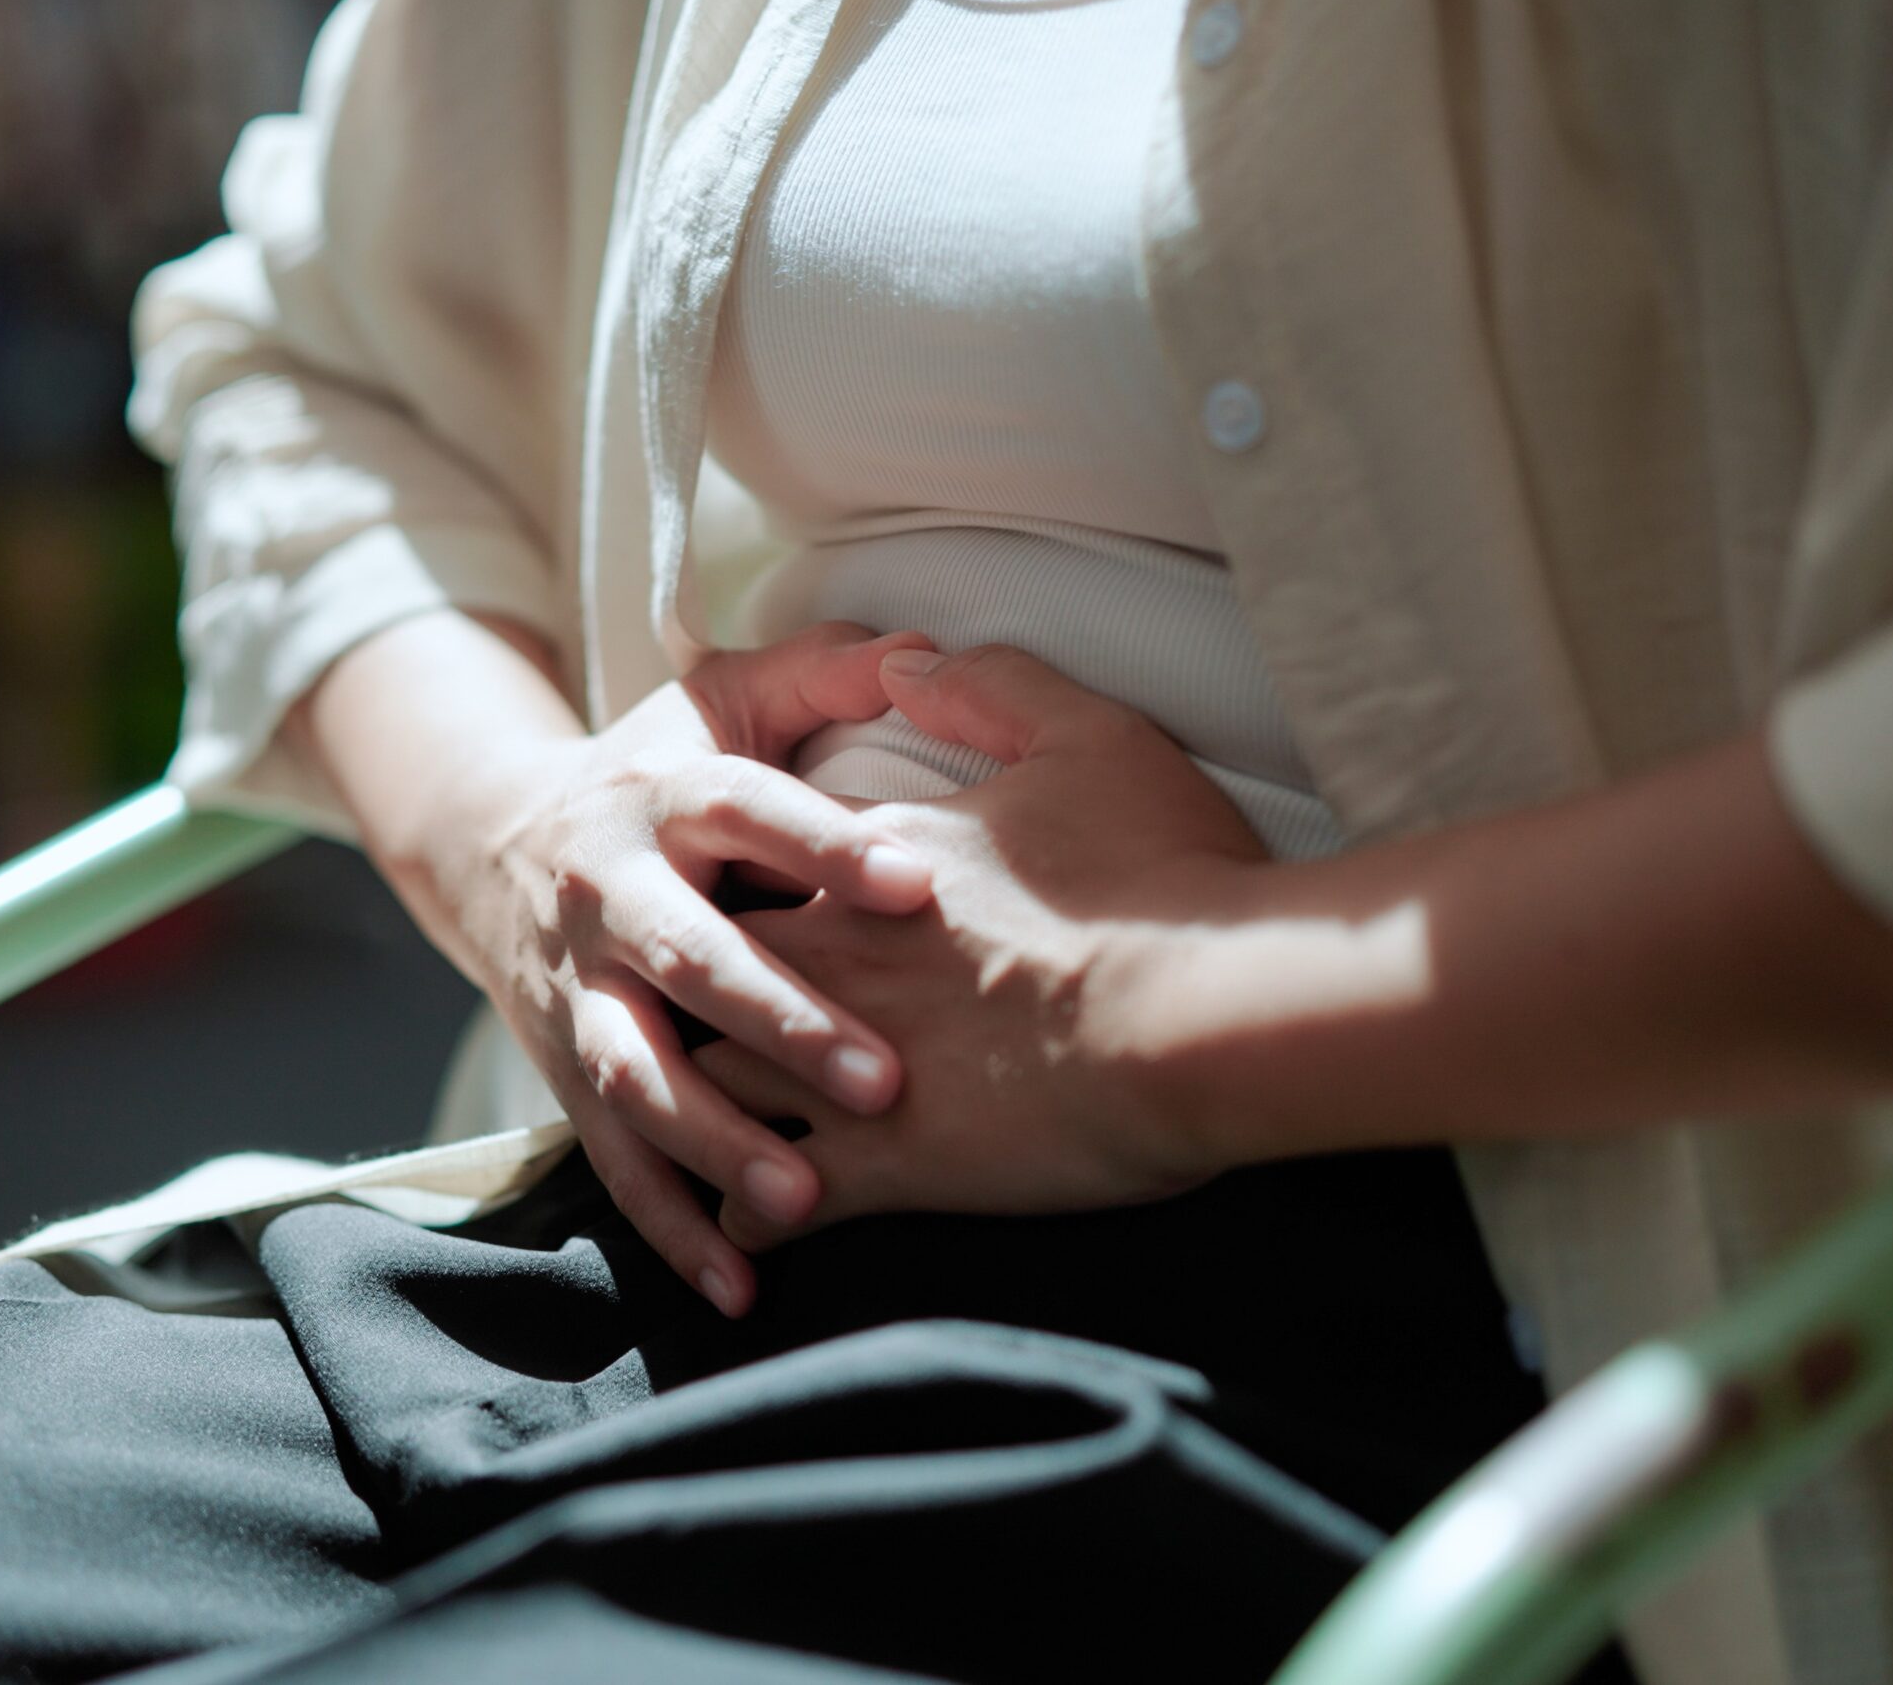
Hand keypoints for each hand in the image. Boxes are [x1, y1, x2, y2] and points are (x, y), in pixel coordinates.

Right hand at [412, 623, 940, 1314]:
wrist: (490, 847)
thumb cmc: (653, 772)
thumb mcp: (719, 700)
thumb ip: (822, 671)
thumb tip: (926, 651)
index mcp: (664, 792)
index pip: (747, 809)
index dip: (825, 843)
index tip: (916, 881)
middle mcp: (611, 892)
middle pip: (690, 958)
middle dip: (782, 1022)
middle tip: (884, 1079)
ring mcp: (580, 991)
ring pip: (637, 1074)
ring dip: (716, 1139)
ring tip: (801, 1198)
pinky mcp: (564, 1071)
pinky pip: (614, 1160)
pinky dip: (671, 1227)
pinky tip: (741, 1286)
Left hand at [694, 644, 1273, 1249]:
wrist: (1207, 1013)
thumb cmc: (1161, 875)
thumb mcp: (1090, 738)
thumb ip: (990, 686)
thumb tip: (904, 661)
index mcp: (870, 861)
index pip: (761, 855)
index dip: (744, 873)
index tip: (739, 889)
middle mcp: (834, 958)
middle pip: (708, 966)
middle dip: (691, 989)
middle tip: (684, 1012)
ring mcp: (842, 1064)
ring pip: (710, 1087)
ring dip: (696, 1109)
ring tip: (689, 1130)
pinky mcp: (880, 1166)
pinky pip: (770, 1203)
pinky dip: (748, 1217)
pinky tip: (745, 1231)